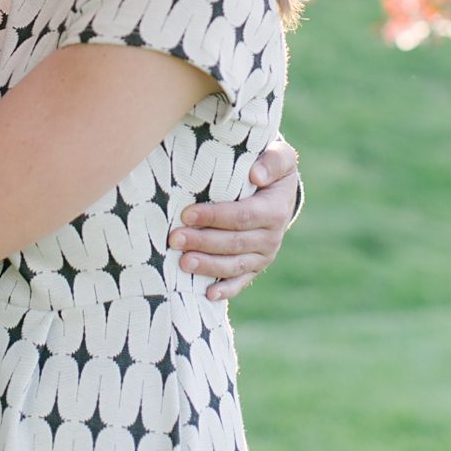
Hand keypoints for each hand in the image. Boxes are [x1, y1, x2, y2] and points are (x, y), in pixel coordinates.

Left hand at [169, 137, 299, 301]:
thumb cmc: (267, 166)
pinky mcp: (254, 266)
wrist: (276, 188)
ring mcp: (263, 255)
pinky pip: (241, 281)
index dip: (214, 217)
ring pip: (235, 265)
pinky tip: (208, 295)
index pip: (242, 216)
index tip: (186, 214)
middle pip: (234, 243)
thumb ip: (272, 160)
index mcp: (274, 209)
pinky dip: (226, 289)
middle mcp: (271, 236)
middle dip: (203, 242)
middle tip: (173, 239)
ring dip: (208, 266)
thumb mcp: (277, 155)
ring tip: (182, 263)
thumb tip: (256, 174)